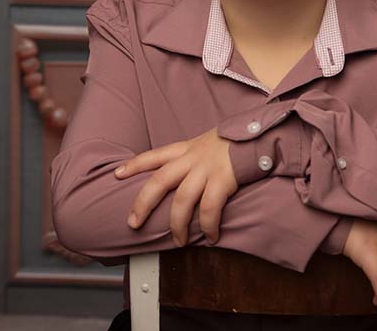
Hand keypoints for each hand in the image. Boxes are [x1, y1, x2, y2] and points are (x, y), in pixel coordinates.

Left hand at [114, 128, 237, 245]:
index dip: (134, 165)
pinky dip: (208, 226)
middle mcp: (192, 158)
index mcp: (186, 149)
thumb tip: (186, 173)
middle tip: (133, 223)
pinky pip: (210, 209)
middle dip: (143, 204)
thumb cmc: (235, 142)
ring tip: (178, 242)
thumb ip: (194, 156)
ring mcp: (207, 169)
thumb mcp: (207, 142)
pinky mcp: (223, 180)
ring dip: (177, 225)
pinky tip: (210, 237)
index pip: (153, 156)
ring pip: (182, 201)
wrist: (260, 134)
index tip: (117, 174)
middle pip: (159, 181)